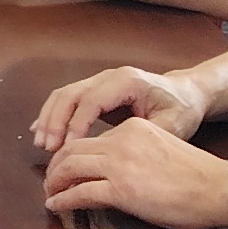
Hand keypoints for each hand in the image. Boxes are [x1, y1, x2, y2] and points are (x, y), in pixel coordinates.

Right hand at [27, 64, 203, 157]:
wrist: (187, 94)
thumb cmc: (181, 110)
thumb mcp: (171, 126)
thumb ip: (142, 136)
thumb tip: (111, 151)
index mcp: (127, 81)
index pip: (92, 101)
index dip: (77, 125)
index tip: (68, 149)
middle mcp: (109, 77)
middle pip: (71, 94)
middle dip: (56, 121)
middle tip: (48, 148)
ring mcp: (100, 81)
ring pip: (64, 94)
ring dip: (49, 118)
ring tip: (41, 144)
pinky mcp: (95, 91)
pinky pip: (67, 99)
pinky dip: (52, 114)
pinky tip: (40, 132)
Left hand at [37, 104, 227, 228]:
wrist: (218, 188)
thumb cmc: (199, 177)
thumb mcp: (162, 150)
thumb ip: (138, 154)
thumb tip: (119, 173)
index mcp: (133, 129)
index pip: (91, 138)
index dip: (72, 153)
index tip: (66, 166)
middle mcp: (121, 141)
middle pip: (73, 149)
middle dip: (56, 166)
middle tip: (50, 181)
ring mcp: (119, 165)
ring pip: (70, 168)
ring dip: (54, 183)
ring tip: (50, 195)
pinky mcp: (120, 190)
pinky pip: (80, 193)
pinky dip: (63, 200)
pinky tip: (56, 207)